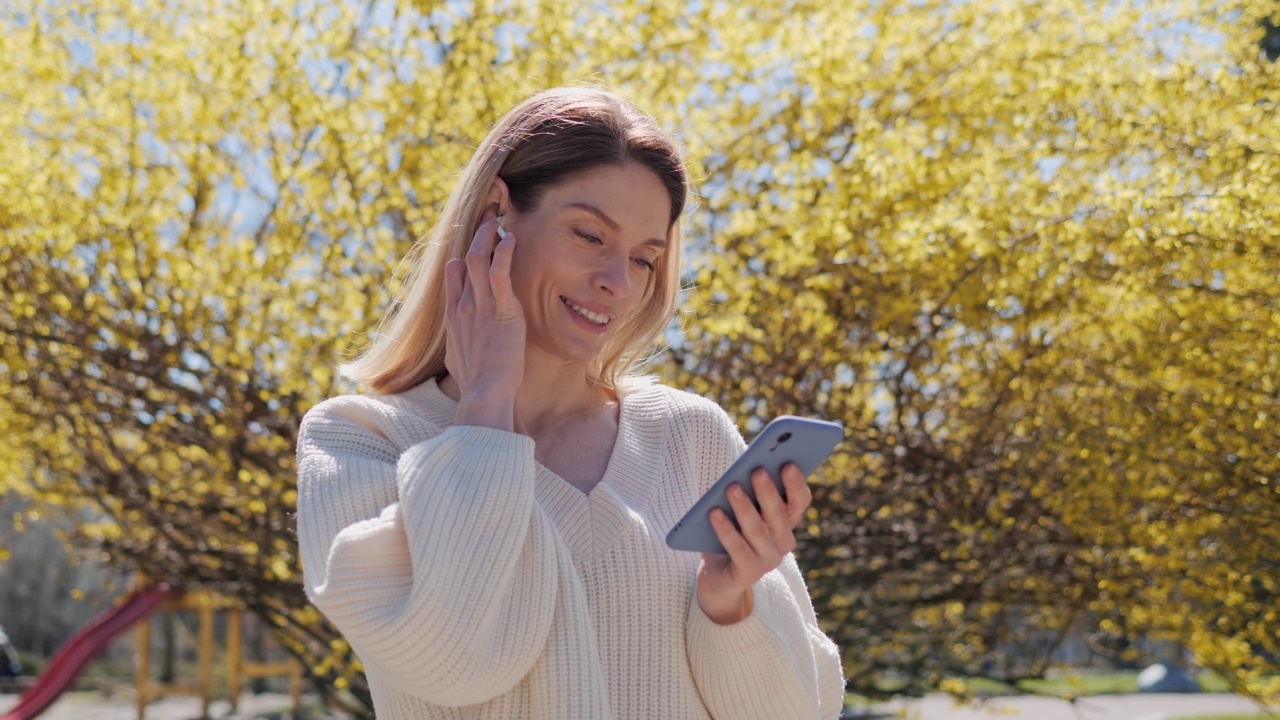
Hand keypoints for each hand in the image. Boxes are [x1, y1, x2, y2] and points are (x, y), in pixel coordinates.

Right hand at [443, 211, 524, 429]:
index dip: (464, 256)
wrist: (484, 393)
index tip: (476, 246)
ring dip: (489, 235)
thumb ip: (460, 341)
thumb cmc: (476, 382)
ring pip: (480, 259)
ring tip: (499, 220)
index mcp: (454, 316)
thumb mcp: (458, 358)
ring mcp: (481, 306)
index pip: (453, 274)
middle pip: (466, 259)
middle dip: (478, 236)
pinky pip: (500, 273)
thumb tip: (460, 340)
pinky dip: (504, 252)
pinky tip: (511, 238)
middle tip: (489, 220)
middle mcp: (464, 306)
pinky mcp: (502, 310)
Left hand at [695, 463, 812, 624]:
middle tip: (757, 470)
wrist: (719, 577)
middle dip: (767, 492)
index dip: (796, 484)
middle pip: (778, 515)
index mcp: (786, 522)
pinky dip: (725, 530)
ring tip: (731, 488)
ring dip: (744, 508)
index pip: (799, 502)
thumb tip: (742, 469)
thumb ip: (748, 493)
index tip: (788, 464)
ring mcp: (768, 560)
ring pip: (757, 531)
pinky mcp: (749, 574)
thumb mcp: (743, 511)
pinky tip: (713, 513)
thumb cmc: (732, 533)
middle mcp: (783, 542)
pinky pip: (737, 548)